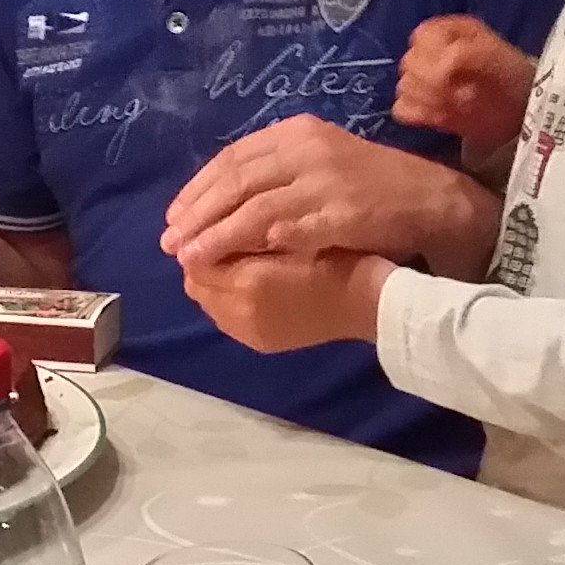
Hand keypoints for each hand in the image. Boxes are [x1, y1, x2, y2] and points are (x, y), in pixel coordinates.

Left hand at [161, 116, 492, 272]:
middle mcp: (306, 149)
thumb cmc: (373, 186)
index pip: (232, 159)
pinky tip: (237, 262)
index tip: (174, 217)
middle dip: (198, 214)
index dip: (198, 189)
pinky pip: (290, 230)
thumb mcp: (320, 163)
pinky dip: (259, 245)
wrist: (431, 200)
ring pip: (254, 208)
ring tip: (191, 258)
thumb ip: (275, 174)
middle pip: (235, 181)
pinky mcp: (341, 212)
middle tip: (171, 242)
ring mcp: (324, 180)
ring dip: (218, 235)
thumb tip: (222, 197)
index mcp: (296, 133)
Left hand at [183, 249, 390, 353]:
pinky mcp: (261, 343)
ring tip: (235, 262)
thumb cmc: (336, 256)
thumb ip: (245, 233)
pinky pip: (226, 319)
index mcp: (249, 283)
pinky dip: (228, 300)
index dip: (200, 239)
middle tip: (220, 241)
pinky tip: (247, 285)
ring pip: (209, 303)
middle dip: (203, 263)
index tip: (211, 222)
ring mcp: (250, 333)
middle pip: (196, 285)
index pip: (195, 260)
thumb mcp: (290, 230)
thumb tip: (208, 232)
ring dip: (214, 283)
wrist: (369, 301)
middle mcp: (241, 314)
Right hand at [394, 17, 533, 152]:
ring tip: (455, 106)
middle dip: (431, 82)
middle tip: (459, 94)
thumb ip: (463, 55)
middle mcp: (430, 52)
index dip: (434, 58)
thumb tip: (438, 71)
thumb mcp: (495, 56)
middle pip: (408, 64)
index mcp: (445, 31)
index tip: (454, 75)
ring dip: (428, 99)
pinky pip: (401, 109)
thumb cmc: (511, 76)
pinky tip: (439, 118)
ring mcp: (423, 80)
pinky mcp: (421, 107)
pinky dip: (418, 114)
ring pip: (404, 87)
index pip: (420, 39)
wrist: (522, 108)